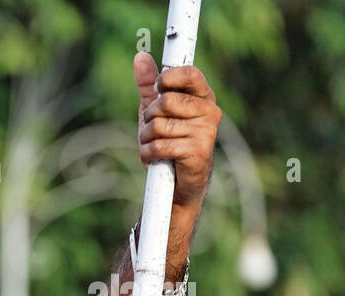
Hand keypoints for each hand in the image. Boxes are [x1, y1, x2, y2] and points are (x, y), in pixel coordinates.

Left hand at [134, 52, 220, 211]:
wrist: (177, 184)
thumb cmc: (168, 142)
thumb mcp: (155, 111)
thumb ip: (148, 85)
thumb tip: (140, 56)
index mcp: (203, 97)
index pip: (188, 73)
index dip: (166, 79)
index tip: (157, 89)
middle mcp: (210, 111)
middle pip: (165, 101)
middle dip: (148, 117)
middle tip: (153, 129)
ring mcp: (206, 131)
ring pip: (158, 125)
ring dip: (145, 139)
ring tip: (154, 145)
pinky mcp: (198, 152)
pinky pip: (158, 145)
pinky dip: (147, 153)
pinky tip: (155, 158)